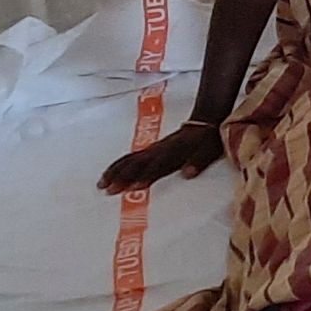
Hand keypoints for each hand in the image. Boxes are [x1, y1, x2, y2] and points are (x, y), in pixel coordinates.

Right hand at [98, 121, 224, 193]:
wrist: (203, 120)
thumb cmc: (207, 140)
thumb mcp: (209, 151)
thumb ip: (198, 162)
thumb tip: (187, 174)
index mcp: (173, 151)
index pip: (157, 166)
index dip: (146, 176)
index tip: (135, 188)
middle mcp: (159, 150)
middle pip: (137, 163)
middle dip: (123, 176)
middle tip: (109, 190)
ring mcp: (152, 149)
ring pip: (129, 160)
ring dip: (115, 172)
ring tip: (101, 185)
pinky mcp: (149, 150)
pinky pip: (129, 157)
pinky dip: (117, 166)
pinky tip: (108, 174)